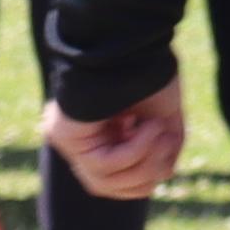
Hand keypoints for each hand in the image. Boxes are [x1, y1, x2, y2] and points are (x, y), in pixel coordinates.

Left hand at [52, 76, 186, 201]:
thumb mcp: (163, 120)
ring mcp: (68, 139)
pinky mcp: (63, 134)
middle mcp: (78, 141)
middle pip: (111, 188)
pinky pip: (104, 165)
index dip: (149, 174)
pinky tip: (146, 125)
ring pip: (105, 183)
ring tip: (158, 130)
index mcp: (99, 137)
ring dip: (146, 161)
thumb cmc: (146, 71)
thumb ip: (161, 151)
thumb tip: (160, 177)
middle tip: (166, 140)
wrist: (131, 41)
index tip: (164, 140)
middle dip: (149, 173)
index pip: (117, 183)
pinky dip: (136, 150)